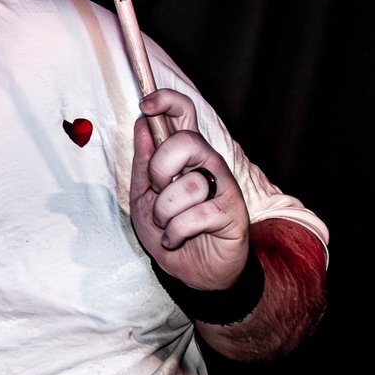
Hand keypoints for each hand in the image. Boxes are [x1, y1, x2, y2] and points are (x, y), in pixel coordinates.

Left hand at [129, 89, 250, 292]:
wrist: (194, 274)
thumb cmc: (171, 231)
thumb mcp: (144, 197)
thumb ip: (143, 162)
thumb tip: (142, 124)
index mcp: (186, 156)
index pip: (185, 112)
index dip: (167, 101)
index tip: (146, 106)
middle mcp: (208, 164)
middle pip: (188, 141)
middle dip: (160, 169)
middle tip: (158, 190)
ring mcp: (223, 187)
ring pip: (188, 184)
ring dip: (166, 212)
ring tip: (169, 225)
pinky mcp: (232, 212)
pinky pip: (196, 215)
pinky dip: (177, 232)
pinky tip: (179, 239)